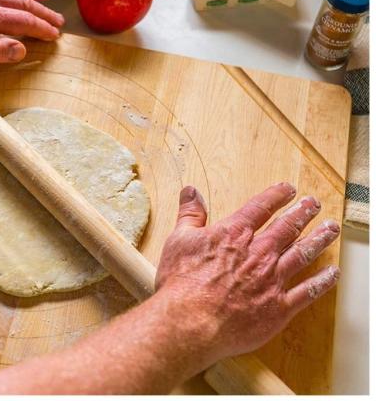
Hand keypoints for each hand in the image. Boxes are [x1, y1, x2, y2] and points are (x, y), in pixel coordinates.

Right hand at [155, 183, 339, 366]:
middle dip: (303, 213)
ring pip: (303, 253)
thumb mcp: (179, 240)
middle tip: (314, 204)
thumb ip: (189, 214)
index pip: (260, 207)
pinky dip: (323, 281)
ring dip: (319, 239)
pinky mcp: (278, 307)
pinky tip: (332, 274)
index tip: (287, 189)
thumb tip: (191, 192)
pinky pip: (308, 291)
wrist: (190, 321)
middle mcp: (259, 253)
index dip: (276, 195)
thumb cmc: (181, 283)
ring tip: (330, 229)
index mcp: (234, 234)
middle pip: (288, 227)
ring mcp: (272, 279)